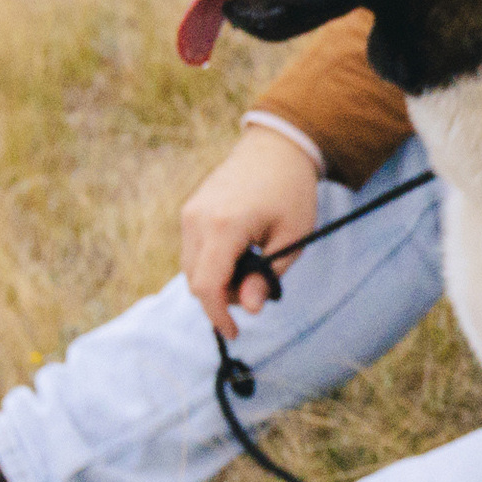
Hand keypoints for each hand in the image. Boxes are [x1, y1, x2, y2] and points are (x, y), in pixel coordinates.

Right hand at [180, 128, 321, 337]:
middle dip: (222, 298)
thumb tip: (249, 309)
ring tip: (255, 265)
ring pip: (191, 268)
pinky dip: (212, 263)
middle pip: (196, 281)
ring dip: (217, 281)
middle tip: (258, 289)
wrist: (277, 148)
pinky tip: (242, 253)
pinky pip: (193, 251)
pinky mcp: (189, 211)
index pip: (207, 286)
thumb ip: (267, 276)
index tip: (234, 333)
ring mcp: (189, 213)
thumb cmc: (292, 193)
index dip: (218, 315)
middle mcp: (197, 220)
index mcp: (224, 226)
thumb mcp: (292, 239)